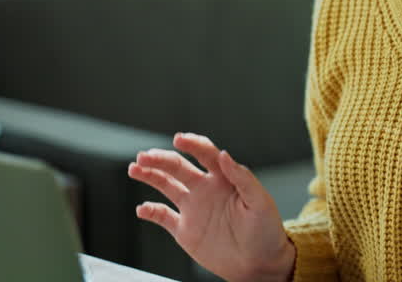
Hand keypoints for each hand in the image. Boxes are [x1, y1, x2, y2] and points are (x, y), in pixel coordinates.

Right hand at [128, 133, 294, 281]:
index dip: (192, 144)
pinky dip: (150, 212)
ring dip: (150, 176)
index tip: (179, 139)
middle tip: (144, 156)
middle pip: (179, 167)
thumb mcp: (260, 202)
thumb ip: (243, 177)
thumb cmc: (266, 230)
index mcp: (224, 178)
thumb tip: (224, 155)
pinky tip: (142, 208)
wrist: (259, 263)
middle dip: (161, 159)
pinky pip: (163, 217)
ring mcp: (193, 208)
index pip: (205, 154)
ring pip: (166, 186)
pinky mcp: (185, 230)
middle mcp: (206, 189)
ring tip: (135, 168)